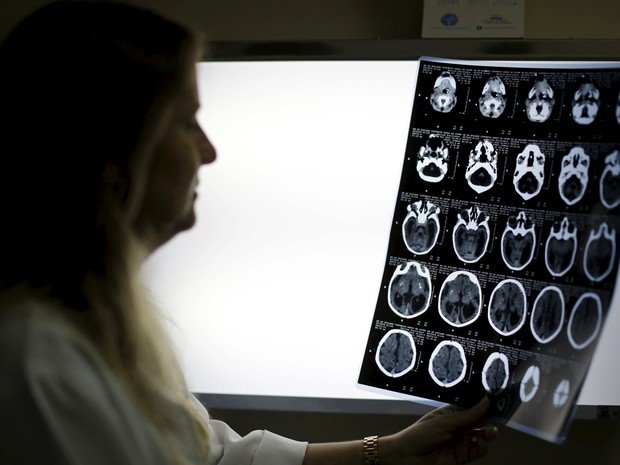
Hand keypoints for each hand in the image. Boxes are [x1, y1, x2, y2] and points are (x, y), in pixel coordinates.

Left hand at [379, 397, 497, 464]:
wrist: (407, 457)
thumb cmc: (418, 435)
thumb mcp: (444, 422)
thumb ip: (467, 415)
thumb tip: (484, 401)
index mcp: (450, 414)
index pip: (471, 408)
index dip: (482, 405)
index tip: (495, 402)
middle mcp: (456, 427)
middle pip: (478, 422)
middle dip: (489, 420)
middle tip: (496, 419)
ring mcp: (459, 442)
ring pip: (480, 436)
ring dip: (488, 434)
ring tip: (490, 432)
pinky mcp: (461, 456)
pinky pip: (477, 451)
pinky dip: (483, 447)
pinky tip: (482, 443)